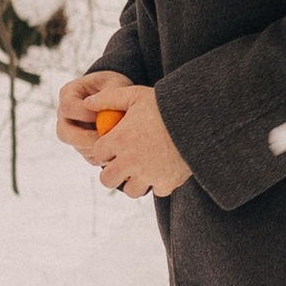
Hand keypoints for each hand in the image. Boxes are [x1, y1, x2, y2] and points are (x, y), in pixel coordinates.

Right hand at [55, 71, 120, 165]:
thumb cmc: (114, 87)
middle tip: (107, 139)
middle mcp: (65, 115)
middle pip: (64, 133)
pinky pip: (89, 157)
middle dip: (86, 138)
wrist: (117, 97)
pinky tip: (118, 151)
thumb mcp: (114, 83)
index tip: (104, 114)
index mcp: (68, 94)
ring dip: (97, 149)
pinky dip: (103, 156)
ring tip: (117, 144)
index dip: (84, 114)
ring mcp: (72, 132)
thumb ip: (110, 95)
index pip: (68, 107)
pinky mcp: (83, 146)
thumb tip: (106, 113)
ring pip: (77, 147)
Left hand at [75, 74, 191, 197]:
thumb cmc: (165, 105)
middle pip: (107, 179)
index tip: (114, 145)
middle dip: (112, 172)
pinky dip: (158, 183)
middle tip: (123, 163)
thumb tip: (86, 102)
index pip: (98, 154)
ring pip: (130, 190)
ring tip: (142, 169)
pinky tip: (163, 169)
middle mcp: (130, 161)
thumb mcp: (135, 95)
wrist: (199, 118)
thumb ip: (108, 98)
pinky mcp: (167, 183)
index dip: (105, 150)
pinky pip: (156, 190)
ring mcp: (148, 175)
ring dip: (133, 181)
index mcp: (118, 141)